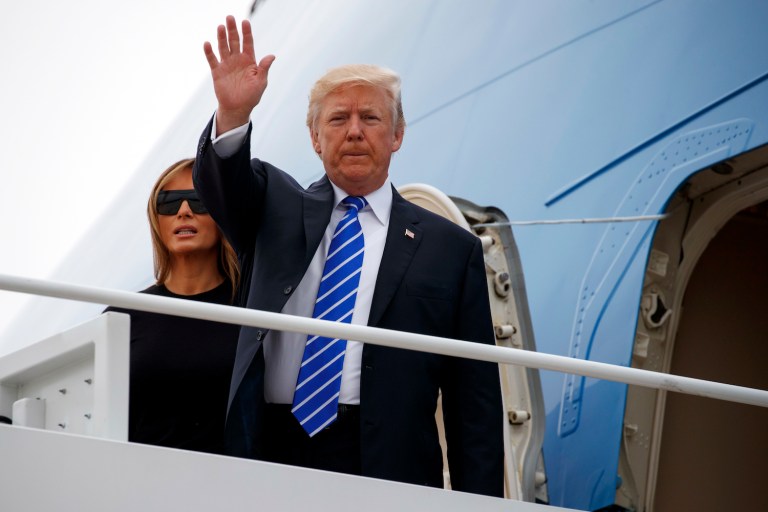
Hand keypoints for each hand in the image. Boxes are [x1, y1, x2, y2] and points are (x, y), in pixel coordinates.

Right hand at [203, 16, 275, 133]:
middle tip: (230, 17)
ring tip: (221, 27)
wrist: (238, 108)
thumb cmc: (252, 96)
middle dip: (232, 30)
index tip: (245, 21)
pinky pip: (212, 60)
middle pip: (234, 41)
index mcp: (249, 61)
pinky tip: (208, 43)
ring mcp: (226, 65)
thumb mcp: (261, 82)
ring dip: (221, 37)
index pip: (248, 43)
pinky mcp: (217, 72)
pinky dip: (209, 52)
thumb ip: (264, 68)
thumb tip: (272, 56)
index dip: (246, 32)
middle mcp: (237, 60)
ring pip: (223, 47)